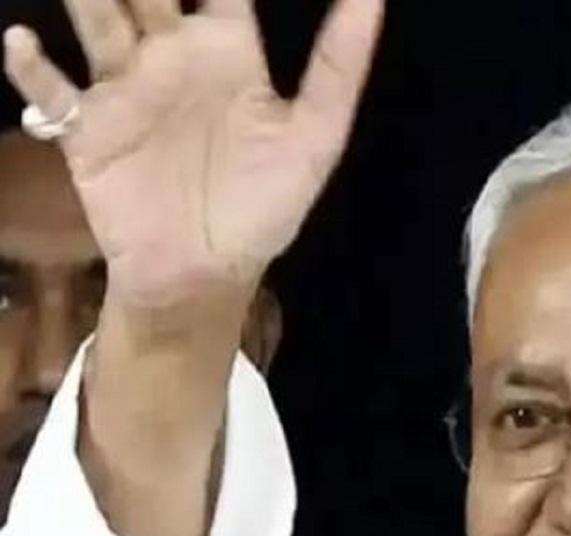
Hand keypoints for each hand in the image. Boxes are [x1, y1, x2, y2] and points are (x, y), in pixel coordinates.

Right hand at [2, 0, 382, 310]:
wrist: (210, 275)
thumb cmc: (264, 207)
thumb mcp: (317, 137)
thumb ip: (339, 64)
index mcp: (228, 52)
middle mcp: (171, 56)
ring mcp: (125, 89)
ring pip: (96, 20)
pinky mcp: (86, 130)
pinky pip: (51, 91)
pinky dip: (32, 66)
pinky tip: (22, 41)